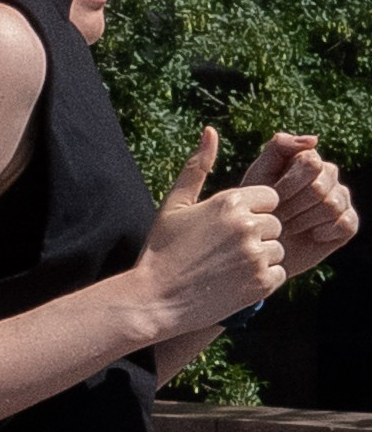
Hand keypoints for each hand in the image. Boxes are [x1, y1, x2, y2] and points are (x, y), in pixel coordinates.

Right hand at [131, 128, 286, 333]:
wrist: (153, 301)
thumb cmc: (161, 251)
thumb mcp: (175, 204)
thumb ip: (198, 167)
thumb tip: (211, 130)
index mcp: (231, 201)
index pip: (269, 198)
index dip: (252, 212)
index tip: (228, 228)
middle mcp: (248, 225)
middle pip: (275, 224)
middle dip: (257, 236)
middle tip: (225, 252)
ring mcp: (255, 255)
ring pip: (278, 249)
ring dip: (260, 259)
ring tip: (227, 268)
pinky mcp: (260, 284)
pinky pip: (278, 274)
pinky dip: (262, 281)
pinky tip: (234, 284)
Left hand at [241, 132, 358, 280]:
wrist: (260, 249)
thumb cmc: (256, 209)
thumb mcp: (259, 175)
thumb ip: (278, 147)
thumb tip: (315, 139)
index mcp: (309, 160)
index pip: (310, 164)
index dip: (288, 186)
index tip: (272, 199)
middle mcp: (329, 176)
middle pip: (320, 188)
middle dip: (292, 207)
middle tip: (278, 217)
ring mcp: (341, 199)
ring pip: (332, 205)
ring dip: (304, 221)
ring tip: (289, 226)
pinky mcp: (348, 223)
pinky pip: (346, 223)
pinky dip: (325, 233)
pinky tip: (311, 236)